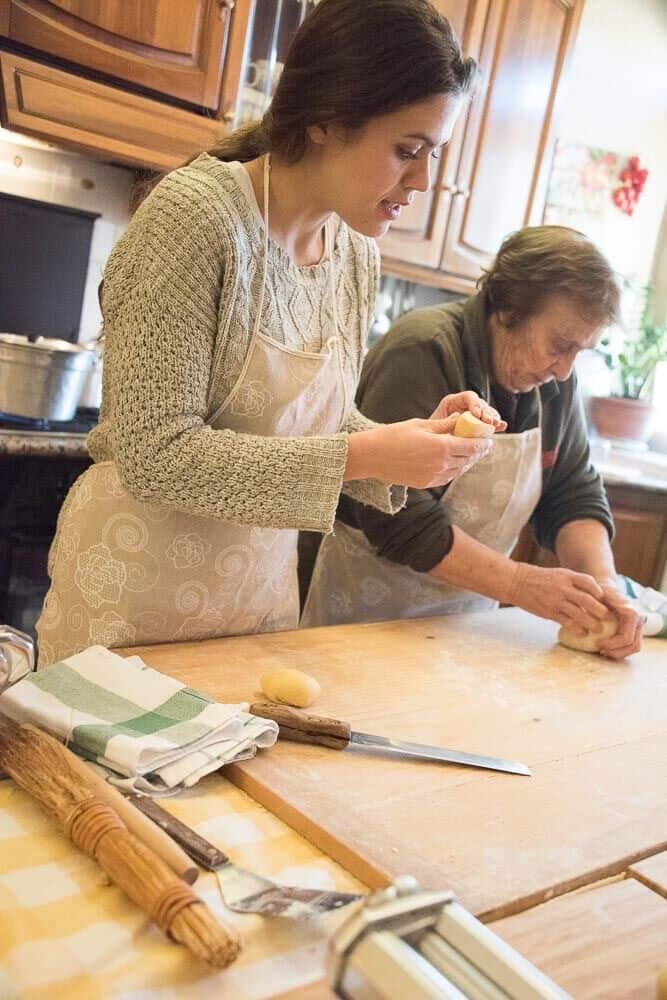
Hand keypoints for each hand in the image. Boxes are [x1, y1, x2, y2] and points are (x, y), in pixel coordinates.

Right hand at [346, 415, 492, 488]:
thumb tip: (461, 420)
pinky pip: (447, 477)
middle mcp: (441, 465)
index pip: (472, 447)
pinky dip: (454, 470)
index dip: (483, 443)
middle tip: (482, 445)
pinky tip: (453, 463)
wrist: (372, 456)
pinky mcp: (425, 483)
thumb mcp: (422, 425)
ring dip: (466, 462)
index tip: (488, 439)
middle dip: (477, 452)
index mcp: (442, 448)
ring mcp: (433, 476)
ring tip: (469, 453)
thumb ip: (444, 425)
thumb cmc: (394, 436)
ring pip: (459, 470)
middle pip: (468, 460)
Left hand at [430, 391, 506, 431]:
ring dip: (493, 418)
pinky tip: (502, 427)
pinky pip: (490, 424)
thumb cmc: (429, 436)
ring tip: (495, 425)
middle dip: (487, 412)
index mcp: (453, 402)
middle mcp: (465, 407)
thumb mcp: (435, 427)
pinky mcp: (479, 427)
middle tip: (490, 422)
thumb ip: (446, 422)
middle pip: (481, 404)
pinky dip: (496, 426)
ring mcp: (473, 416)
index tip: (477, 414)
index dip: (475, 404)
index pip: (468, 397)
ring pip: (488, 413)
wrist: (430, 448)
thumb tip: (458, 417)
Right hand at [507, 563, 608, 630]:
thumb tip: (590, 595)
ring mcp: (556, 601)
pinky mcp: (549, 612)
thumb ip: (573, 583)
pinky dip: (577, 629)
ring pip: (579, 614)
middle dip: (600, 610)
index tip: (603, 598)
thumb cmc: (539, 578)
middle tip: (606, 617)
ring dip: (591, 623)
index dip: (598, 591)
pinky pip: (567, 623)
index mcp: (566, 575)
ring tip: (598, 629)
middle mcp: (562, 588)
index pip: (588, 582)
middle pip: (587, 600)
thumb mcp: (557, 574)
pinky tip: (582, 632)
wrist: (516, 582)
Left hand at [594, 578, 643, 658]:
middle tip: (600, 651)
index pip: (626, 638)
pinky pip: (631, 645)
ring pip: (634, 647)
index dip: (612, 645)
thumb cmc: (600, 591)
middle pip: (634, 645)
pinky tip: (605, 648)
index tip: (597, 644)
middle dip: (617, 652)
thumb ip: (596, 605)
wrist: (608, 587)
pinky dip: (620, 649)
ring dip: (619, 652)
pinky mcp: (634, 629)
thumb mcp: (597, 595)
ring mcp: (638, 625)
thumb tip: (594, 618)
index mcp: (632, 614)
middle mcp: (639, 620)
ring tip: (602, 651)